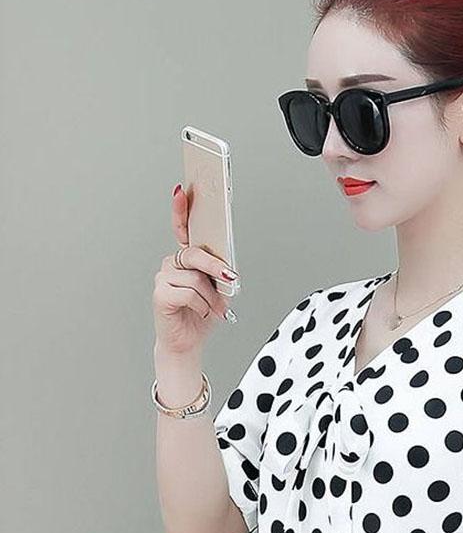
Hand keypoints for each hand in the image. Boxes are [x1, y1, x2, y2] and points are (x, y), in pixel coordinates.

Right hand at [152, 184, 236, 356]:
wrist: (189, 342)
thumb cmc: (203, 313)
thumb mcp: (220, 289)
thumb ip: (221, 272)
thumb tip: (226, 265)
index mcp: (187, 259)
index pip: (182, 229)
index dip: (180, 210)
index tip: (181, 190)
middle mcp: (173, 264)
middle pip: (195, 254)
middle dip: (217, 268)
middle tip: (231, 278)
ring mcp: (163, 277)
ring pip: (195, 277)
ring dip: (211, 297)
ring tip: (212, 308)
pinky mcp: (160, 293)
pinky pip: (189, 293)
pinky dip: (203, 306)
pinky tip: (201, 312)